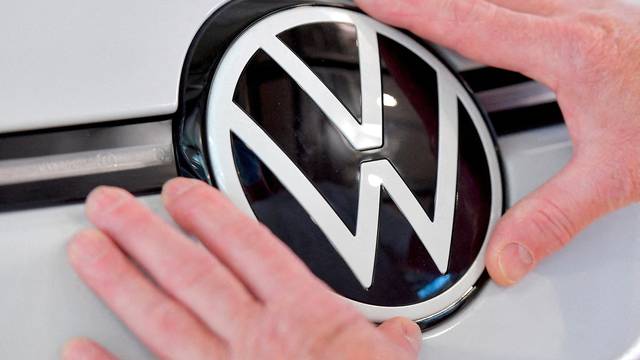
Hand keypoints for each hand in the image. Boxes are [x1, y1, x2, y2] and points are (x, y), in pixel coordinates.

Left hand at [62, 179, 421, 359]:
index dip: (210, 215)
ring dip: (121, 282)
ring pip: (162, 320)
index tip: (180, 194)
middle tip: (108, 207)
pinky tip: (78, 352)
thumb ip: (390, 345)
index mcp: (304, 317)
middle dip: (145, 235)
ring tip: (88, 250)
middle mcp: (257, 339)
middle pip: (192, 275)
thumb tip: (400, 334)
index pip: (249, 249)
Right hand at [356, 0, 639, 284]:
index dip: (414, 10)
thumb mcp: (618, 175)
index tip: (373, 1)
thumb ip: (553, 218)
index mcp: (567, 50)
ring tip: (412, 10)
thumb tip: (505, 256)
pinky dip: (484, 6)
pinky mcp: (590, 9)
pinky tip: (475, 18)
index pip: (469, 22)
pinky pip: (522, 0)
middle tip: (375, 2)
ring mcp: (583, 4)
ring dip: (454, 1)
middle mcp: (572, 14)